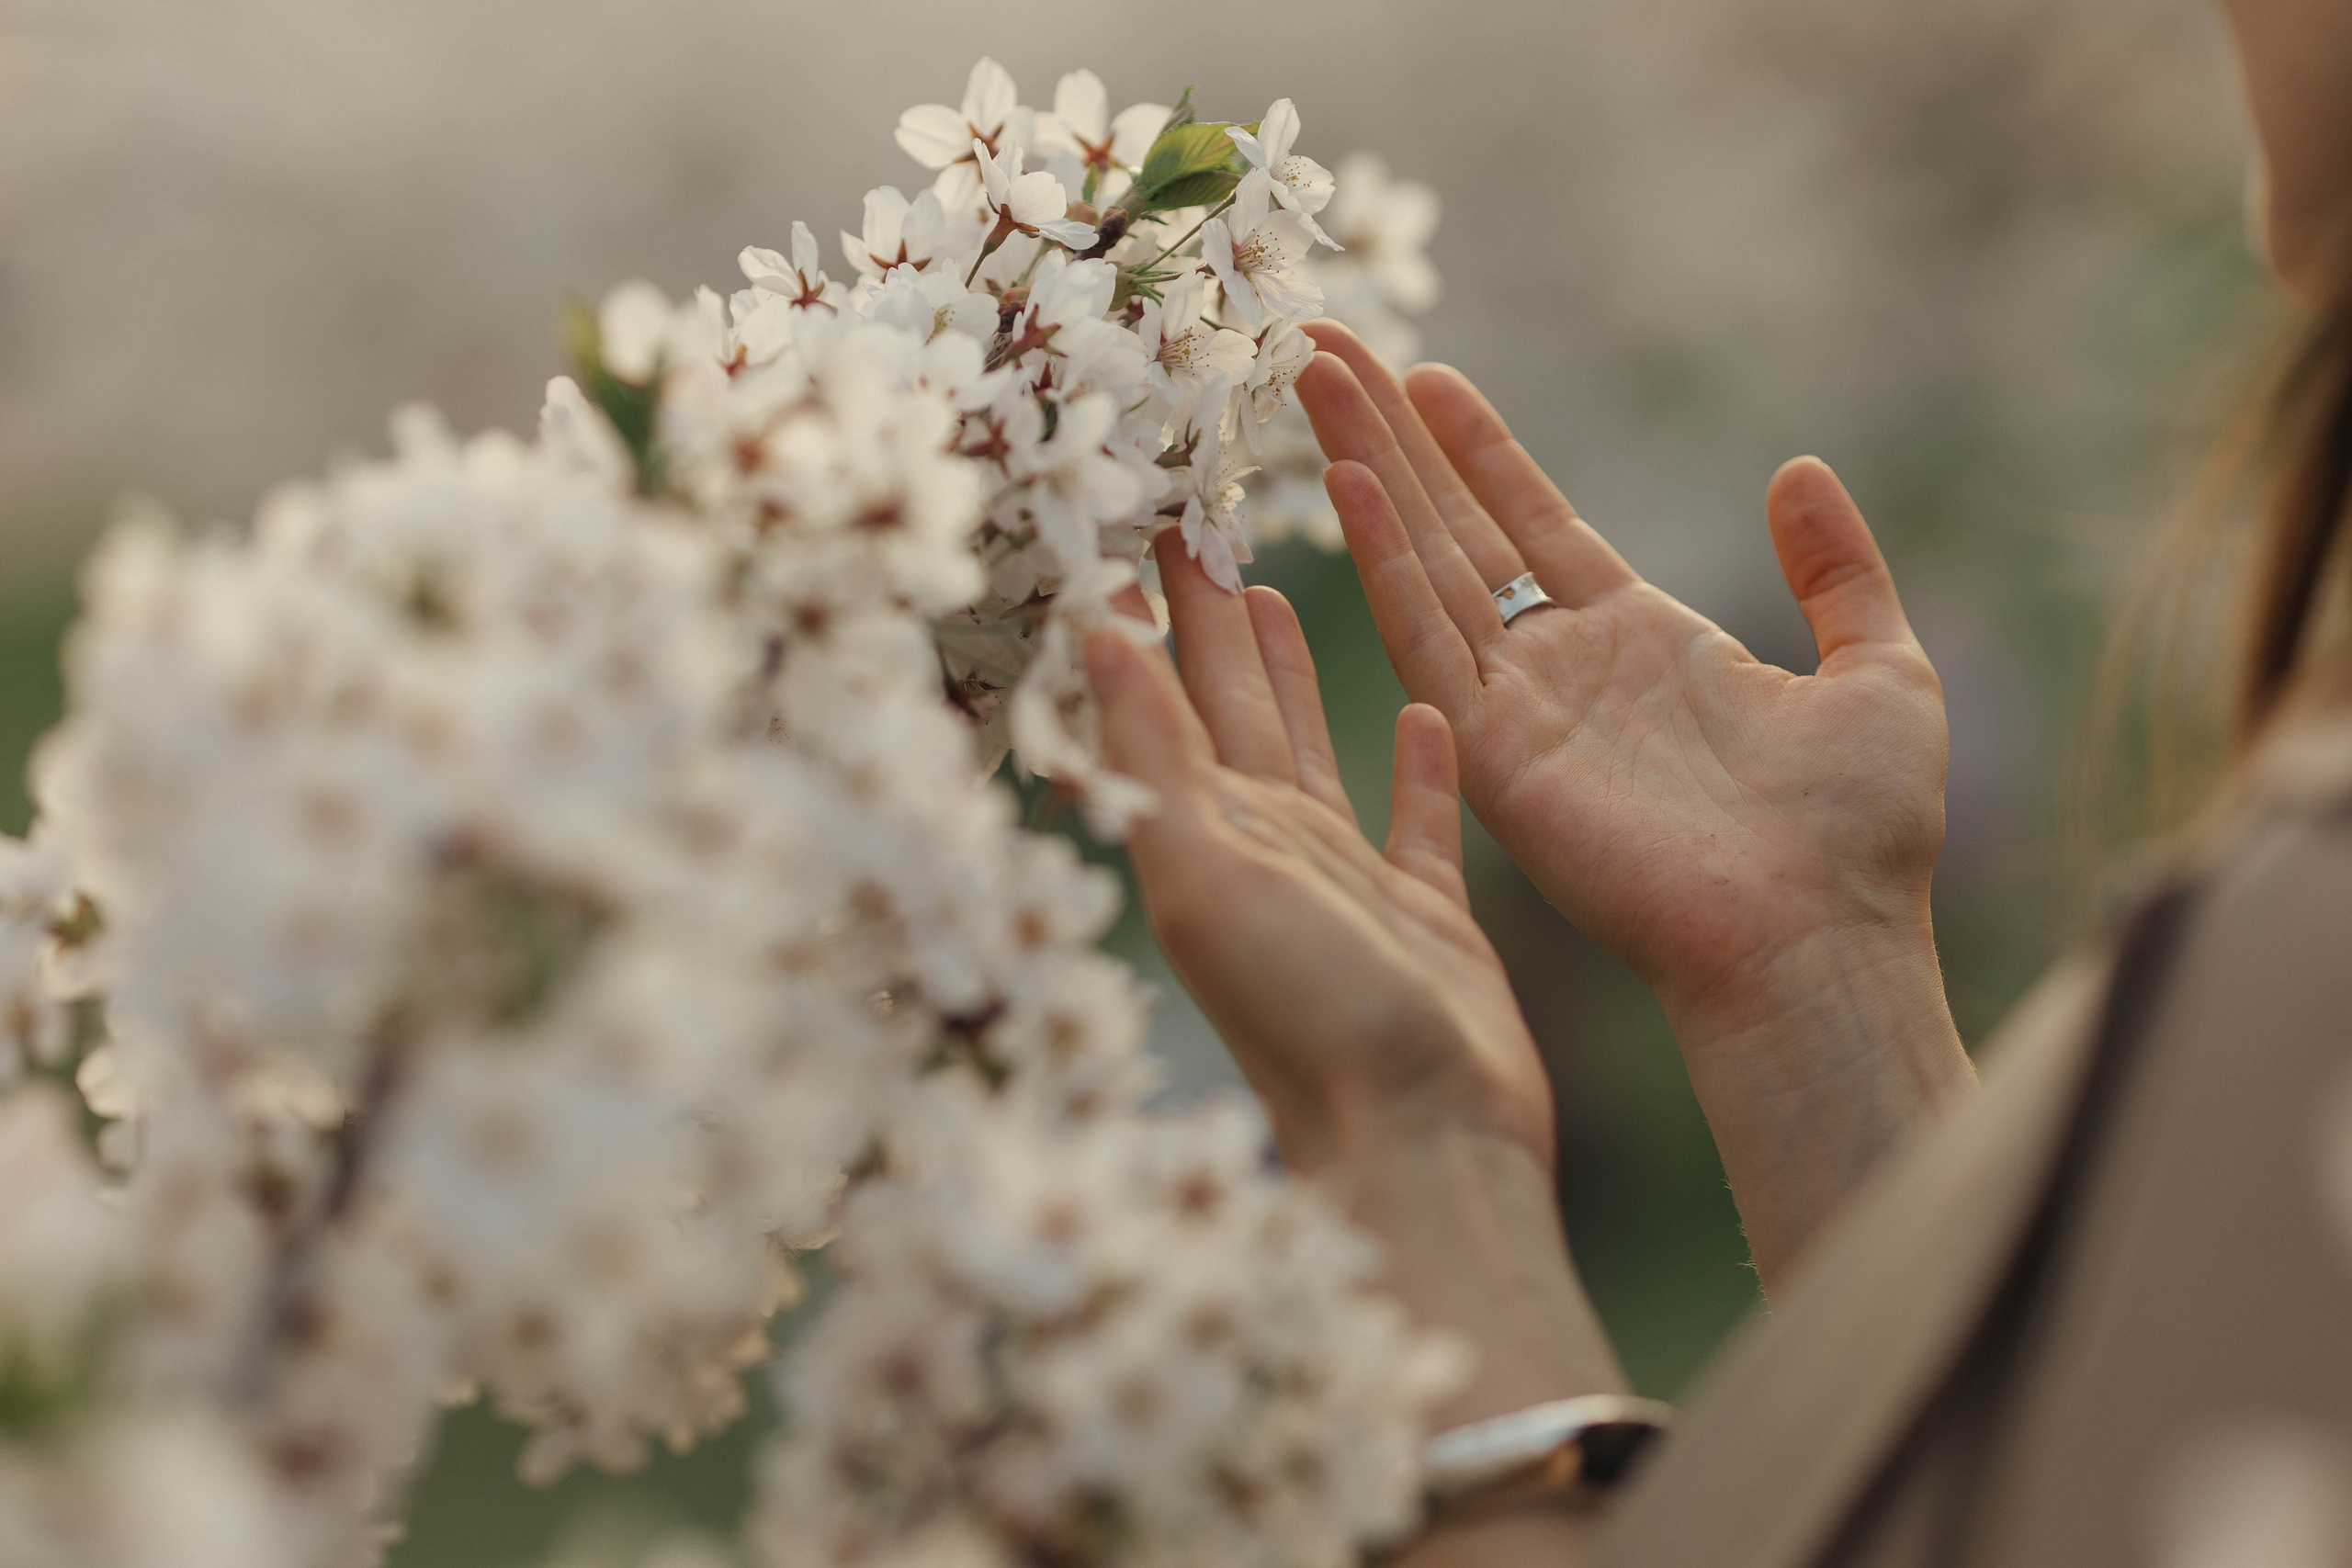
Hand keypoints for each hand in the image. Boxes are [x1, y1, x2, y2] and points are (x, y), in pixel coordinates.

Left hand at [1086, 534, 1625, 1422]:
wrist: (1426, 1142)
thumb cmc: (1311, 1016)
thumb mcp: (1208, 874)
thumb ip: (1152, 757)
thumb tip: (1088, 634)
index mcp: (1210, 827)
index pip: (1165, 688)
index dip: (1146, 603)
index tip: (1128, 511)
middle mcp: (1266, 845)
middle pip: (1227, 700)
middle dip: (1206, 609)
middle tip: (1192, 511)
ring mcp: (1344, 880)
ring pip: (1303, 744)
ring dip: (1282, 670)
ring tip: (1270, 587)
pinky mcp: (1424, 914)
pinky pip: (1412, 816)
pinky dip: (1413, 763)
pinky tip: (1420, 710)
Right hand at [1295, 324, 1973, 1281]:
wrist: (1825, 935)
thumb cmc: (1861, 834)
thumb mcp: (1880, 669)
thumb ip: (1838, 570)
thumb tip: (1796, 469)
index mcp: (1639, 641)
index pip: (1533, 522)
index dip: (1478, 449)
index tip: (1425, 376)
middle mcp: (1560, 666)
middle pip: (1454, 525)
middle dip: (1389, 435)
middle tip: (1324, 347)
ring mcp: (1519, 706)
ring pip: (1422, 560)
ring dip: (1365, 465)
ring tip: (1312, 373)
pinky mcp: (1495, 751)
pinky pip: (1424, 636)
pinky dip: (1383, 556)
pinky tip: (1347, 481)